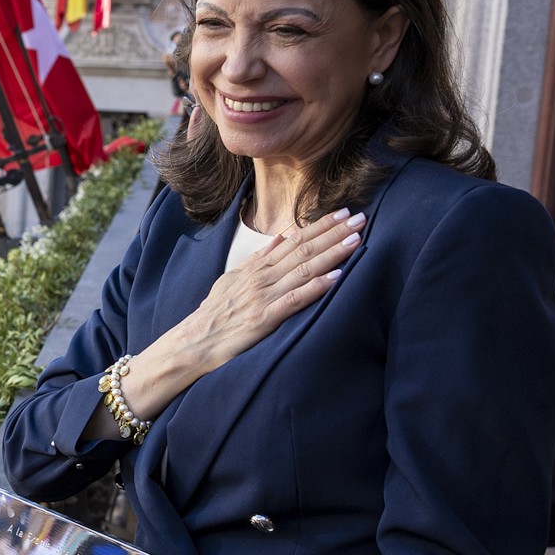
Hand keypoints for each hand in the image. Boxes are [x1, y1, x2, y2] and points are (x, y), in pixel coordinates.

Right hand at [139, 210, 363, 414]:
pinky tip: (337, 277)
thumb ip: (258, 259)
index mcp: (257, 267)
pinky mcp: (264, 318)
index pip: (294, 240)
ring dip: (331, 254)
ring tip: (355, 240)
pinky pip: (295, 299)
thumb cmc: (215, 312)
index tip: (343, 213)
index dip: (321, 226)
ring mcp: (264, 296)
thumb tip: (279, 238)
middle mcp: (263, 277)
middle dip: (333, 233)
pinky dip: (316, 287)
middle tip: (361, 218)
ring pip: (303, 270)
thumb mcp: (232, 278)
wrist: (194, 341)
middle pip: (303, 250)